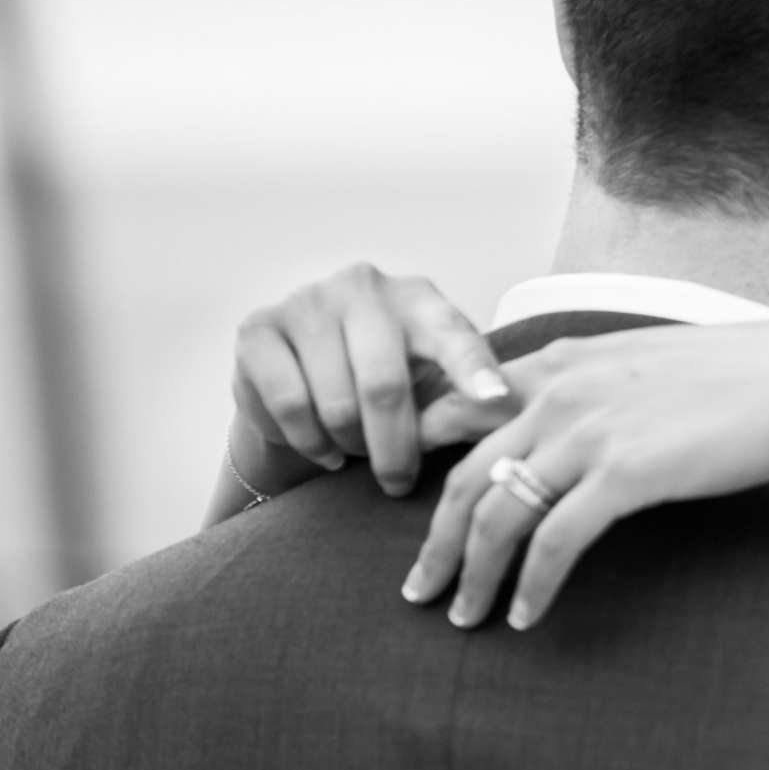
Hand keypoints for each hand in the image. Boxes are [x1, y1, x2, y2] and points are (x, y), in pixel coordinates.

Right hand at [233, 263, 512, 494]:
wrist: (301, 374)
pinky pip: (289, 404)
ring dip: (350, 445)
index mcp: (419, 298)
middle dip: (395, 449)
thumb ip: (467, 393)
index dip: (474, 369)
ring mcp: (306, 302)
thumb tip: (510, 417)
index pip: (453, 335)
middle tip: (399, 483)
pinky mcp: (258, 331)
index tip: (495, 400)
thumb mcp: (431, 379)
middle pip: (385, 386)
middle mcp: (363, 287)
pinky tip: (322, 447)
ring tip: (356, 453)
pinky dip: (309, 441)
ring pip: (335, 403)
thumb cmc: (386, 378)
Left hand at [400, 315, 768, 629]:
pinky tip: (525, 615)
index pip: (457, 408)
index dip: (420, 460)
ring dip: (472, 574)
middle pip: (462, 476)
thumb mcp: (640, 362)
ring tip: (465, 616)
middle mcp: (560, 392)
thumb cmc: (738, 374)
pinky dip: (533, 586)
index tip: (406, 506)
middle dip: (433, 542)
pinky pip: (555, 543)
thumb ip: (586, 386)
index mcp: (559, 362)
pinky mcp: (626, 473)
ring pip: (496, 514)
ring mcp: (590, 431)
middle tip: (420, 588)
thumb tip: (557, 424)